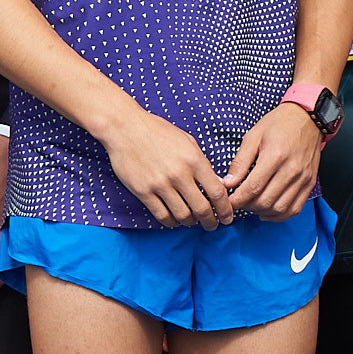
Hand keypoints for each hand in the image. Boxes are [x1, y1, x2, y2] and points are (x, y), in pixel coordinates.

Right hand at [104, 108, 231, 228]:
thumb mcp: (187, 141)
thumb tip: (218, 185)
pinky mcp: (143, 191)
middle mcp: (179, 174)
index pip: (217, 193)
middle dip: (211, 222)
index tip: (227, 217)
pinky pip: (161, 215)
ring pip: (182, 215)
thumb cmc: (157, 131)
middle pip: (202, 209)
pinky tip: (174, 220)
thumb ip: (203, 163)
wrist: (124, 127)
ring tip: (191, 221)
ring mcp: (159, 184)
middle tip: (212, 226)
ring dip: (190, 223)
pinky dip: (171, 222)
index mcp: (194, 160)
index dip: (226, 210)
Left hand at [223, 104, 323, 220]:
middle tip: (237, 203)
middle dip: (247, 206)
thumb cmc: (278, 124)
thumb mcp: (253, 136)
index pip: (253, 187)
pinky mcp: (310, 183)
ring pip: (280, 208)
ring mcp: (303, 179)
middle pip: (266, 200)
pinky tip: (267, 211)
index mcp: (275, 156)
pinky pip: (295, 208)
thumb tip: (227, 182)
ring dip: (262, 212)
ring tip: (250, 206)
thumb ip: (240, 161)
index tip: (228, 202)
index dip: (238, 199)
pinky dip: (280, 215)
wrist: (307, 119)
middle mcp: (292, 170)